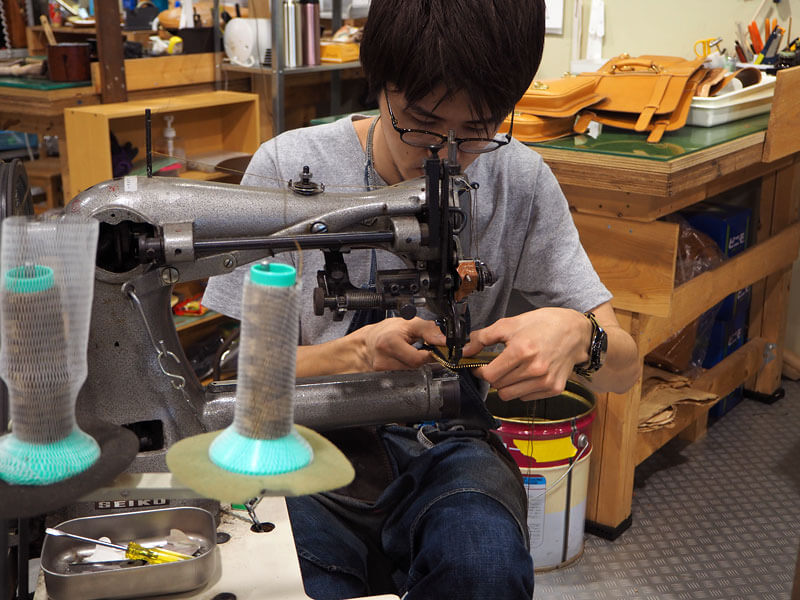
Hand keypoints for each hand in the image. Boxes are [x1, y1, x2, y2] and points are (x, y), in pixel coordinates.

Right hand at [352, 317, 445, 371]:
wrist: (367, 343)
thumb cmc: (386, 331)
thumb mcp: (409, 323)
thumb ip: (429, 330)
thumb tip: (445, 341)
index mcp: (390, 343)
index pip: (418, 359)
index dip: (430, 355)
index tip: (435, 351)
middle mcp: (384, 360)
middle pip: (415, 368)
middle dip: (422, 359)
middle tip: (421, 350)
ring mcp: (382, 371)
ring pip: (411, 374)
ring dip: (415, 365)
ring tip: (409, 353)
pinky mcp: (382, 379)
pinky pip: (404, 377)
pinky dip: (408, 370)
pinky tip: (403, 361)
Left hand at [464, 308, 590, 400]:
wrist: (576, 332)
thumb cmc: (544, 325)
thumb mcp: (510, 324)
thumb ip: (483, 337)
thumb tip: (465, 350)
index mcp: (521, 351)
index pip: (489, 375)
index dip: (480, 371)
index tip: (480, 367)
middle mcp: (534, 369)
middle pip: (498, 386)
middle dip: (493, 376)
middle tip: (499, 365)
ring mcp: (545, 381)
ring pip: (509, 395)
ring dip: (506, 385)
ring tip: (513, 370)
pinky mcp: (554, 389)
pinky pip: (526, 397)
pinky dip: (522, 388)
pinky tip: (528, 374)